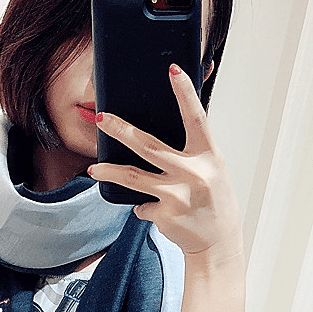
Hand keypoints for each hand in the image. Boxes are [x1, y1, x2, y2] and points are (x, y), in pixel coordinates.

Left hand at [88, 64, 242, 262]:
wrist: (218, 241)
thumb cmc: (212, 198)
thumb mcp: (211, 168)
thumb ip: (191, 149)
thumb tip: (160, 126)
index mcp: (209, 155)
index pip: (196, 118)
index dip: (184, 93)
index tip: (172, 70)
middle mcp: (195, 173)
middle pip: (149, 146)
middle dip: (121, 130)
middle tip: (101, 118)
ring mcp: (178, 195)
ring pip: (134, 177)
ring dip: (110, 171)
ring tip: (94, 168)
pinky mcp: (165, 215)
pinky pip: (141, 204)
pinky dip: (143, 205)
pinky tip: (153, 209)